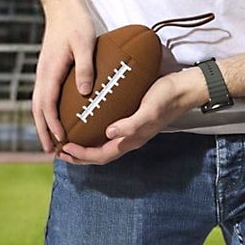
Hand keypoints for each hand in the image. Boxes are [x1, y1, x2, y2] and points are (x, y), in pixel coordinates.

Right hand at [32, 0, 98, 153]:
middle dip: (43, 132)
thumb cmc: (75, 22)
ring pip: (38, 104)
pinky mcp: (47, 69)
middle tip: (50, 151)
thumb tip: (84, 93)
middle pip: (38, 110)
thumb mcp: (85, 43)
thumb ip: (85, 68)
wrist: (60, 5)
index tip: (60, 140)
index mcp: (51, 71)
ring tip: (50, 141)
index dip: (53, 125)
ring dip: (43, 124)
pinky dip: (46, 112)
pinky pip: (44, 96)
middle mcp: (43, 75)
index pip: (48, 105)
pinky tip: (54, 118)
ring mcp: (43, 72)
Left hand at [56, 68, 206, 165]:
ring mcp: (131, 129)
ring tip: (69, 140)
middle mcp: (130, 138)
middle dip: (78, 156)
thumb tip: (109, 133)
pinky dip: (94, 131)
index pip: (102, 155)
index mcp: (132, 140)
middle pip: (100, 155)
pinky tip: (87, 121)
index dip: (82, 155)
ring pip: (103, 145)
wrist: (184, 88)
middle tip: (59, 150)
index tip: (65, 148)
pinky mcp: (132, 118)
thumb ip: (131, 124)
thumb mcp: (149, 110)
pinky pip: (109, 131)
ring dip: (85, 146)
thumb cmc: (167, 97)